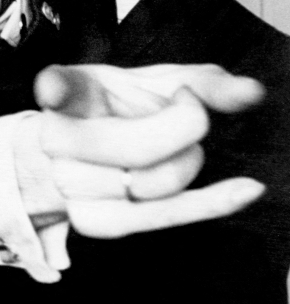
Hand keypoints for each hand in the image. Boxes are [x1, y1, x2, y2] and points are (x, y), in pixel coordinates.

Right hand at [26, 63, 265, 237]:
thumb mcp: (155, 83)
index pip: (58, 88)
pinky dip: (209, 204)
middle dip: (186, 126)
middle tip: (187, 106)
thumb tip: (251, 93)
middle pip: (136, 147)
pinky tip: (243, 190)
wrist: (81, 151)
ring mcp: (68, 183)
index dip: (55, 90)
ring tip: (176, 143)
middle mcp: (57, 138)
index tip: (52, 91)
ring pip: (156, 183)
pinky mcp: (90, 220)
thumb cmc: (122, 109)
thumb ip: (204, 82)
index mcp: (68, 90)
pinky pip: (160, 217)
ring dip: (190, 160)